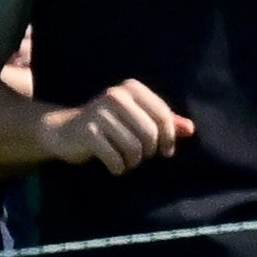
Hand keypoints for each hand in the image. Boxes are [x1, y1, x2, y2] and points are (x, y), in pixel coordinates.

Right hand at [37, 78, 191, 175]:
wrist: (66, 131)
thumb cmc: (110, 125)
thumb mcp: (138, 118)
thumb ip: (165, 121)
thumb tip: (190, 129)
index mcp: (132, 89)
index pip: (163, 115)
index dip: (169, 138)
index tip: (166, 152)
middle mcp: (116, 95)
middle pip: (150, 133)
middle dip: (149, 151)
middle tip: (140, 156)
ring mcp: (100, 112)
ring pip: (134, 148)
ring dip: (133, 161)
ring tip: (126, 160)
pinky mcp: (88, 131)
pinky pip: (116, 157)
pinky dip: (118, 167)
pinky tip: (115, 165)